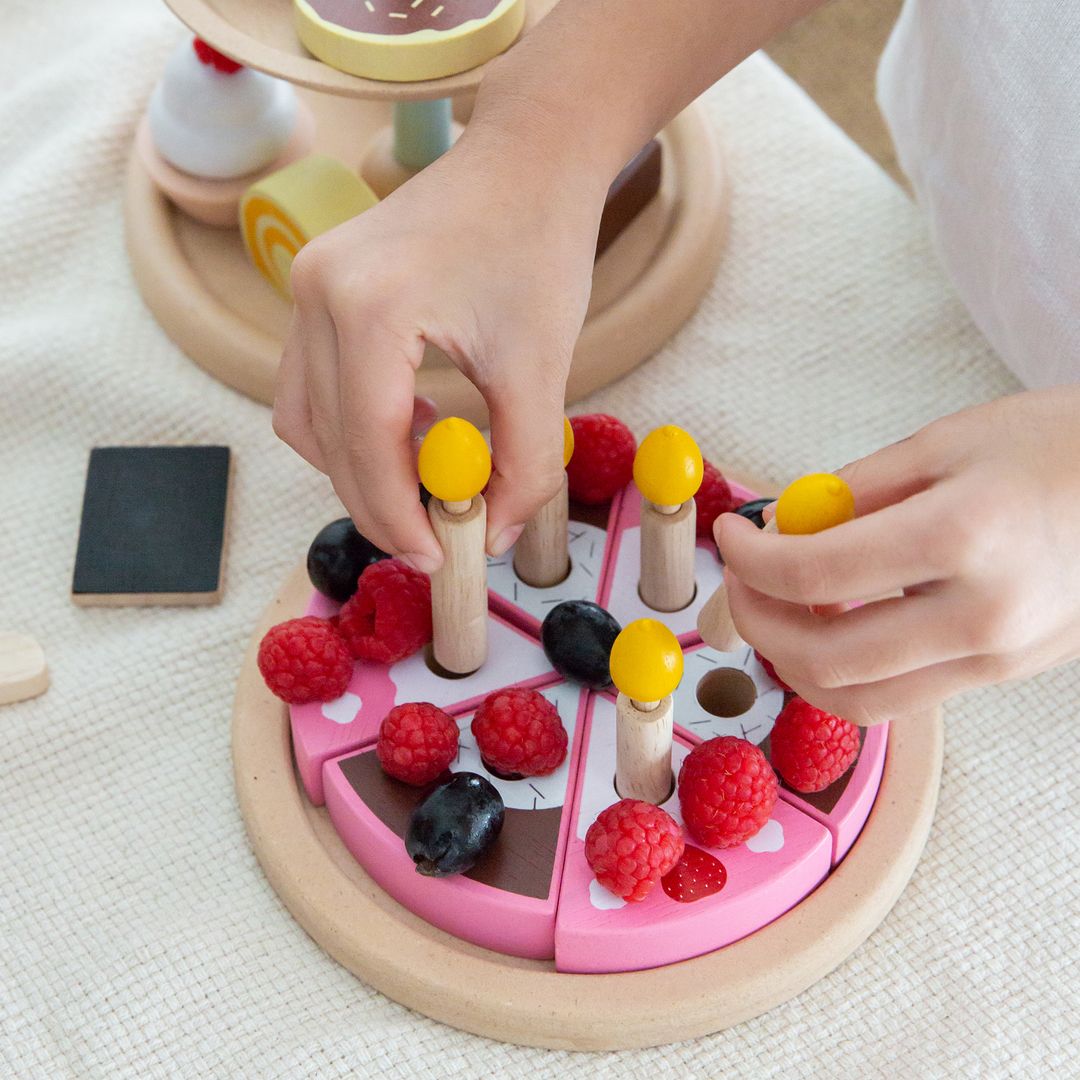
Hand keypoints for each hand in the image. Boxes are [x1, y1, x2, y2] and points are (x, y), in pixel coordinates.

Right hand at [272, 116, 607, 570]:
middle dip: (377, 502)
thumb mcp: (542, 368)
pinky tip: (414, 427)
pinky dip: (353, 425)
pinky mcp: (317, 285)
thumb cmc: (539, 245)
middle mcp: (318, 291)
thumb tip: (497, 536)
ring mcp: (307, 283)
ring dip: (358, 467)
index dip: (398, 516)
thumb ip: (525, 463)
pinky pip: (312, 383)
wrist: (526, 159)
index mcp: (370, 306)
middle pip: (326, 439)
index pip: (367, 445)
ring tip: (426, 483)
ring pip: (304, 417)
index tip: (437, 557)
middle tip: (432, 539)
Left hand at [718, 387, 1079, 723]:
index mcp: (964, 535)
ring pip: (860, 700)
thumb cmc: (1062, 446)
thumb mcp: (949, 442)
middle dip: (758, 622)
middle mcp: (982, 616)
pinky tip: (833, 626)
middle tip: (739, 581)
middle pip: (827, 656)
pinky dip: (847, 672)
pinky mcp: (1006, 676)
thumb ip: (855, 490)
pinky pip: (903, 697)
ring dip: (795, 663)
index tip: (731, 534)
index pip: (815, 571)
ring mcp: (999, 659)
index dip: (751, 557)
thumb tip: (781, 523)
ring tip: (775, 611)